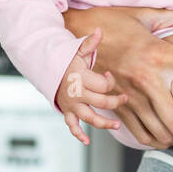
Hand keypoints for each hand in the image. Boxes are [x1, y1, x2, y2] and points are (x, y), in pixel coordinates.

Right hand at [55, 27, 127, 145]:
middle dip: (115, 102)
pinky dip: (78, 134)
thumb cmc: (67, 60)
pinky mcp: (67, 112)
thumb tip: (99, 30)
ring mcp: (71, 105)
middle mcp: (76, 93)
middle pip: (101, 102)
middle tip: (124, 99)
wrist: (48, 71)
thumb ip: (90, 43)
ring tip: (117, 125)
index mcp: (81, 78)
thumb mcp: (78, 50)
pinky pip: (72, 126)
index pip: (103, 85)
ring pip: (89, 118)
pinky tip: (86, 141)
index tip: (109, 76)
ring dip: (104, 123)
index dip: (110, 81)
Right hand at [62, 5, 172, 153]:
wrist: (65, 38)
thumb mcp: (145, 15)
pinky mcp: (115, 106)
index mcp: (160, 53)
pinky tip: (166, 140)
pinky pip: (139, 132)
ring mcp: (130, 95)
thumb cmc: (108, 23)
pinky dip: (155, 140)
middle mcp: (148, 77)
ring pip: (161, 131)